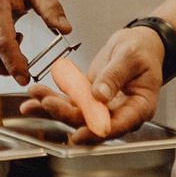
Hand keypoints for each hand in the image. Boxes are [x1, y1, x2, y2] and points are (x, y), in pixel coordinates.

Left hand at [20, 24, 165, 139]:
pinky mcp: (89, 98)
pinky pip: (70, 101)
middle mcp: (119, 113)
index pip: (118, 125)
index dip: (97, 131)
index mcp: (139, 107)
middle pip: (91, 121)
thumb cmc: (143, 50)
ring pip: (76, 114)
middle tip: (47, 104)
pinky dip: (53, 98)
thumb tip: (100, 95)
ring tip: (33, 101)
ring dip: (53, 108)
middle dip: (66, 114)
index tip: (79, 133)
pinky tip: (36, 96)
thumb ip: (115, 76)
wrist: (140, 43)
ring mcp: (102, 107)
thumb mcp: (130, 57)